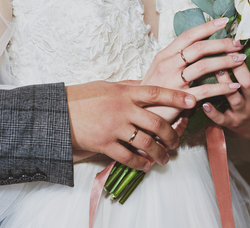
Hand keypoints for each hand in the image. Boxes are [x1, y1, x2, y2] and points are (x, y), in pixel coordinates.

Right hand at [66, 81, 195, 169]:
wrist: (57, 112)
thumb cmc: (83, 97)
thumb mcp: (107, 85)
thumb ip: (129, 86)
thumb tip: (146, 83)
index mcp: (125, 92)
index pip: (157, 92)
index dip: (177, 97)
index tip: (192, 101)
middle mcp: (123, 109)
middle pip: (156, 122)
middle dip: (172, 134)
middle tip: (177, 141)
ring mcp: (114, 127)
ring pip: (146, 143)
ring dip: (159, 153)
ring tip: (165, 158)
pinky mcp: (104, 144)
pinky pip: (128, 157)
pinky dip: (140, 163)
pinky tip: (146, 166)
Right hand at [142, 18, 246, 122]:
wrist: (140, 113)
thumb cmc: (154, 91)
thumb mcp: (160, 69)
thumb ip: (177, 58)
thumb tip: (198, 45)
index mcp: (164, 55)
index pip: (188, 36)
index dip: (207, 27)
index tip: (225, 21)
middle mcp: (168, 65)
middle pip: (199, 48)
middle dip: (221, 44)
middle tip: (238, 43)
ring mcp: (173, 82)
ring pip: (203, 66)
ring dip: (225, 62)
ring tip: (240, 60)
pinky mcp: (179, 99)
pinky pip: (205, 90)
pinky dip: (221, 88)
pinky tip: (234, 86)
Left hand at [202, 40, 249, 139]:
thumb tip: (247, 41)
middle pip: (248, 83)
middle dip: (239, 67)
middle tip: (229, 51)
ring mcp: (242, 112)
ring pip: (233, 97)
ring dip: (224, 82)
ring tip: (215, 68)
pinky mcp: (231, 122)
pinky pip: (221, 118)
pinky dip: (212, 112)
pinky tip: (204, 103)